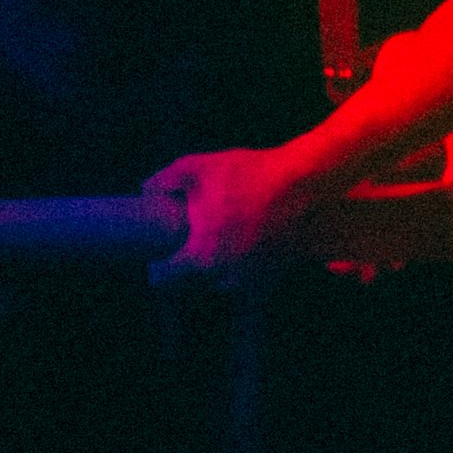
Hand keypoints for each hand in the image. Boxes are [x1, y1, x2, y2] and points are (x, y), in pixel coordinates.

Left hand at [142, 145, 312, 282]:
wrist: (305, 186)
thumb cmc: (250, 176)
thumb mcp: (199, 168)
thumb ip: (166, 180)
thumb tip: (147, 189)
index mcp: (200, 257)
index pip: (163, 280)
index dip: (156, 266)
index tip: (158, 254)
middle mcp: (224, 277)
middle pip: (190, 284)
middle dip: (186, 266)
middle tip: (187, 243)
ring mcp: (251, 281)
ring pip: (219, 283)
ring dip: (215, 269)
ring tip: (219, 240)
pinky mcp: (273, 277)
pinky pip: (246, 281)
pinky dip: (241, 268)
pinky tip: (244, 244)